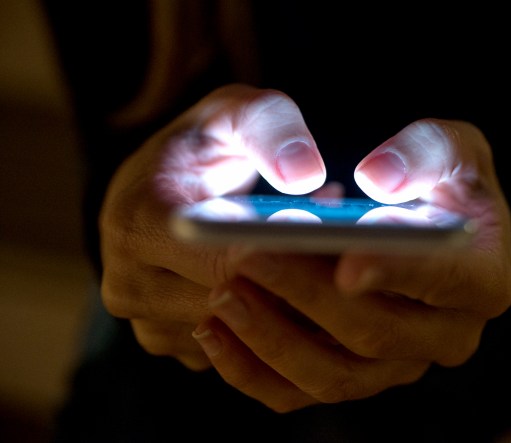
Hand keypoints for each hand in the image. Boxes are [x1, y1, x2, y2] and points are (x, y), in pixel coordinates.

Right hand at [99, 84, 326, 369]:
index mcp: (135, 223)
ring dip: (290, 304)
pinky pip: (238, 351)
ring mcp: (147, 323)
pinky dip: (274, 322)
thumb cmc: (209, 142)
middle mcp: (127, 284)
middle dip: (296, 282)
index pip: (223, 262)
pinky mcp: (172, 344)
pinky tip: (293, 284)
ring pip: (243, 335)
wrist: (168, 180)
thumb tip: (305, 177)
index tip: (334, 241)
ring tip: (318, 258)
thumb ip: (274, 131)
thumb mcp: (240, 112)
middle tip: (345, 251)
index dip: (285, 256)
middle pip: (237, 307)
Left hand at [193, 118, 510, 410]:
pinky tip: (212, 328)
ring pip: (332, 374)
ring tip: (222, 289)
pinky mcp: (353, 378)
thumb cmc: (437, 178)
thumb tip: (379, 181)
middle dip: (308, 295)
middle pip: (376, 334)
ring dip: (271, 336)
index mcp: (483, 279)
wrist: (419, 220)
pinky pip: (297, 393)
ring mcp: (398, 366)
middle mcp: (447, 336)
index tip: (345, 260)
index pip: (448, 282)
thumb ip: (425, 152)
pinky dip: (250, 368)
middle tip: (250, 254)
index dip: (397, 272)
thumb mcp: (448, 145)